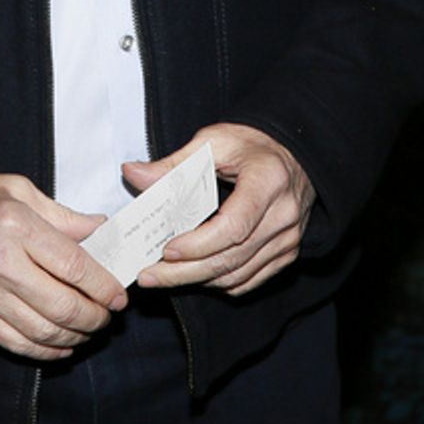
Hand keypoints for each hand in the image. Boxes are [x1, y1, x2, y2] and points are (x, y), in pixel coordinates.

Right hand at [0, 173, 127, 359]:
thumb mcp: (15, 190)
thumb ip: (60, 214)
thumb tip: (99, 230)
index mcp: (17, 228)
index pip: (73, 265)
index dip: (102, 285)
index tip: (118, 294)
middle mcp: (4, 266)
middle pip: (63, 306)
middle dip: (95, 316)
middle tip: (107, 315)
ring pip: (44, 331)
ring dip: (75, 336)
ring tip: (89, 328)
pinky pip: (18, 344)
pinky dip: (46, 351)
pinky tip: (62, 346)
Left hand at [122, 124, 314, 296]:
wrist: (290, 152)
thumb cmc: (250, 144)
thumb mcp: (212, 142)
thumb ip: (173, 164)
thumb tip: (133, 174)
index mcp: (268, 181)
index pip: (234, 226)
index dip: (198, 244)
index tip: (166, 250)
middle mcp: (283, 215)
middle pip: (231, 258)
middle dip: (185, 272)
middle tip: (149, 275)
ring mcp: (288, 238)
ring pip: (237, 275)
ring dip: (197, 280)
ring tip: (162, 275)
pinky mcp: (286, 253)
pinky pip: (248, 280)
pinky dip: (217, 281)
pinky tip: (193, 272)